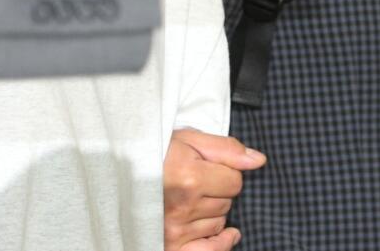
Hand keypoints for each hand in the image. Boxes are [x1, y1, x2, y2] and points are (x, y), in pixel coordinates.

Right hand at [164, 129, 265, 250]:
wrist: (121, 170)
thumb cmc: (155, 154)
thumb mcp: (188, 140)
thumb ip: (225, 149)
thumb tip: (258, 160)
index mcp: (188, 176)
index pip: (235, 181)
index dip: (227, 172)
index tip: (212, 168)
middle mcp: (183, 205)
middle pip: (227, 203)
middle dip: (219, 191)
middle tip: (198, 182)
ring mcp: (176, 228)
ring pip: (219, 223)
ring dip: (213, 212)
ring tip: (192, 199)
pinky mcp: (171, 245)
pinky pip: (210, 250)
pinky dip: (221, 242)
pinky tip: (228, 234)